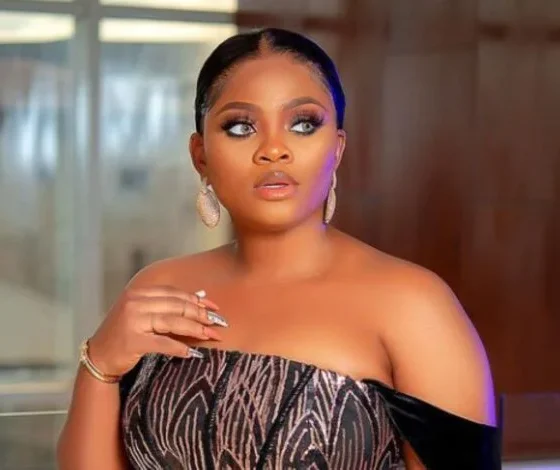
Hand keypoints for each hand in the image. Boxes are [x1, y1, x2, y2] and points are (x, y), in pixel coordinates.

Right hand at [87, 286, 226, 376]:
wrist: (98, 357)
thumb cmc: (124, 335)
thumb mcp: (143, 314)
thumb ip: (167, 305)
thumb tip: (201, 297)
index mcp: (139, 293)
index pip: (174, 294)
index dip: (197, 301)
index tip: (215, 309)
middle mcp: (135, 303)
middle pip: (177, 306)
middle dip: (201, 315)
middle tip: (219, 323)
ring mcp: (132, 321)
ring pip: (173, 322)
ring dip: (196, 330)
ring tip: (212, 335)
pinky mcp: (133, 341)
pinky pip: (163, 343)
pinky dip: (180, 348)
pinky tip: (193, 353)